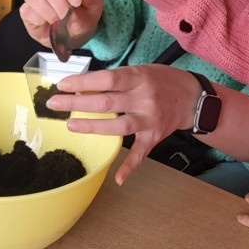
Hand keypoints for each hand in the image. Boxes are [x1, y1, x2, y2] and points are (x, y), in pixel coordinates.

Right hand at [19, 0, 102, 46]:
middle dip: (59, 1)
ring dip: (49, 11)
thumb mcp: (94, 8)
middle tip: (68, 14)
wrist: (73, 37)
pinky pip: (27, 10)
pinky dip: (40, 20)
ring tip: (59, 20)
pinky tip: (48, 23)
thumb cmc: (83, 17)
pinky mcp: (27, 10)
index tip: (76, 1)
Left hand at [49, 65, 202, 184]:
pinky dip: (130, 167)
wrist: (193, 98)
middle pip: (107, 103)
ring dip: (92, 127)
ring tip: (70, 125)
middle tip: (54, 104)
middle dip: (77, 104)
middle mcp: (144, 99)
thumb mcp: (142, 70)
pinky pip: (141, 153)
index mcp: (139, 78)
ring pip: (118, 127)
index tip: (63, 85)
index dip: (83, 83)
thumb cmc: (162, 80)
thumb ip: (117, 79)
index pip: (107, 80)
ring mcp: (149, 120)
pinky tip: (118, 178)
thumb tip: (85, 86)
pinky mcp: (154, 137)